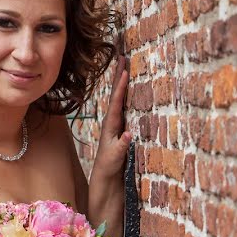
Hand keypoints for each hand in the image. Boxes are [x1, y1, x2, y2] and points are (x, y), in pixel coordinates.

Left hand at [92, 54, 130, 180]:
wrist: (105, 179)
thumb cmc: (109, 168)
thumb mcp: (114, 158)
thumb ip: (121, 146)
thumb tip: (128, 133)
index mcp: (110, 126)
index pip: (116, 102)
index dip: (121, 87)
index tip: (124, 71)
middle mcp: (112, 122)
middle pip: (116, 94)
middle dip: (119, 76)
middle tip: (123, 57)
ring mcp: (117, 124)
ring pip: (120, 99)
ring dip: (122, 83)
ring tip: (125, 67)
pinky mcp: (122, 129)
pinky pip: (125, 107)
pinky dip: (127, 95)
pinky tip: (131, 89)